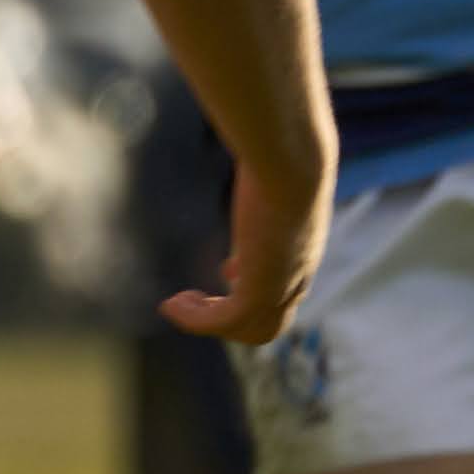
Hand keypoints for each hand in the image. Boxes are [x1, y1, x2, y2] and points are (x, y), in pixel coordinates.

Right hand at [158, 160, 325, 346]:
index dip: (253, 289)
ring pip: (254, 332)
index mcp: (302, 249)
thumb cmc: (285, 153)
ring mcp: (282, 287)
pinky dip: (195, 320)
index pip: (285, 289)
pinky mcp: (260, 291)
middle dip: (231, 321)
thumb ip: (267, 170)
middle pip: (271, 324)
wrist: (293, 161)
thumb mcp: (276, 171)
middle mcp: (298, 275)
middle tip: (194, 302)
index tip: (227, 272)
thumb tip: (256, 140)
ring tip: (179, 304)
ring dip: (213, 325)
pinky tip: (171, 303)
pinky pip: (224, 322)